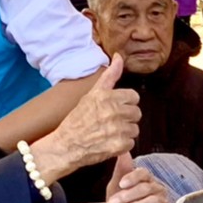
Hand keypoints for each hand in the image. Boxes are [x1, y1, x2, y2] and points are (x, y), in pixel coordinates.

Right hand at [30, 56, 139, 183]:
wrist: (65, 146)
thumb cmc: (77, 120)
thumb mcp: (91, 94)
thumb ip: (109, 76)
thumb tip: (119, 57)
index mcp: (106, 96)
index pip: (134, 97)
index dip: (125, 104)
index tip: (115, 109)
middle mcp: (112, 111)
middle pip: (136, 113)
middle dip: (126, 118)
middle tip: (111, 122)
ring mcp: (116, 129)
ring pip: (134, 129)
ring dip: (125, 132)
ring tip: (109, 133)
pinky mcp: (118, 145)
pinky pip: (131, 143)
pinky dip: (122, 145)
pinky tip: (109, 143)